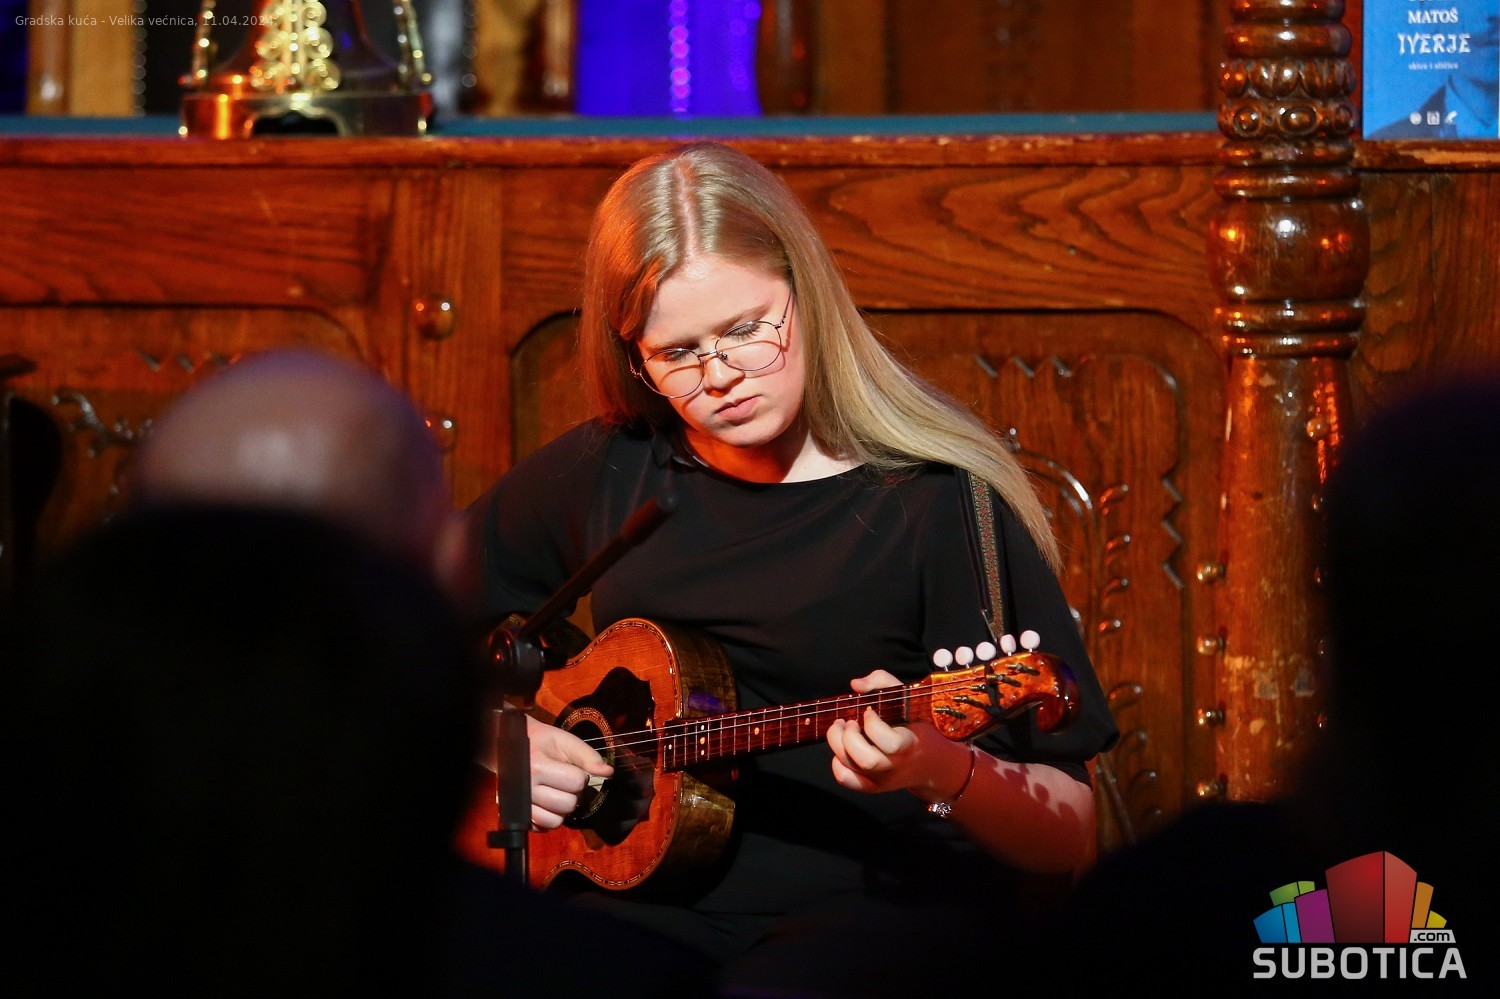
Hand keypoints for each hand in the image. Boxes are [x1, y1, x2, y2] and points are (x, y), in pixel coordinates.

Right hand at [523, 714, 613, 830]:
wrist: (509, 747)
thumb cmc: (540, 742)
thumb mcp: (564, 740)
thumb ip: (587, 755)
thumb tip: (608, 773)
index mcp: (537, 767)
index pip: (575, 782)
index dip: (580, 775)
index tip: (571, 768)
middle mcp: (526, 789)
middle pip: (568, 804)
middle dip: (573, 793)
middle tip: (564, 781)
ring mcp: (520, 805)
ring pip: (556, 821)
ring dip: (563, 809)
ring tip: (557, 793)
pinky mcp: (518, 816)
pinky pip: (542, 827)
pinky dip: (549, 819)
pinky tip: (548, 804)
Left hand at [825, 669, 967, 797]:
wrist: (929, 762)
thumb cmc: (916, 725)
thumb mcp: (907, 698)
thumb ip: (882, 681)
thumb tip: (855, 685)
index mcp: (909, 744)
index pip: (890, 743)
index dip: (873, 725)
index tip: (869, 712)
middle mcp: (895, 765)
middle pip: (866, 760)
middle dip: (850, 736)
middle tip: (850, 721)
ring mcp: (883, 779)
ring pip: (852, 768)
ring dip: (837, 744)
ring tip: (841, 729)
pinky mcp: (872, 787)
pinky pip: (847, 780)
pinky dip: (837, 764)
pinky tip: (841, 749)